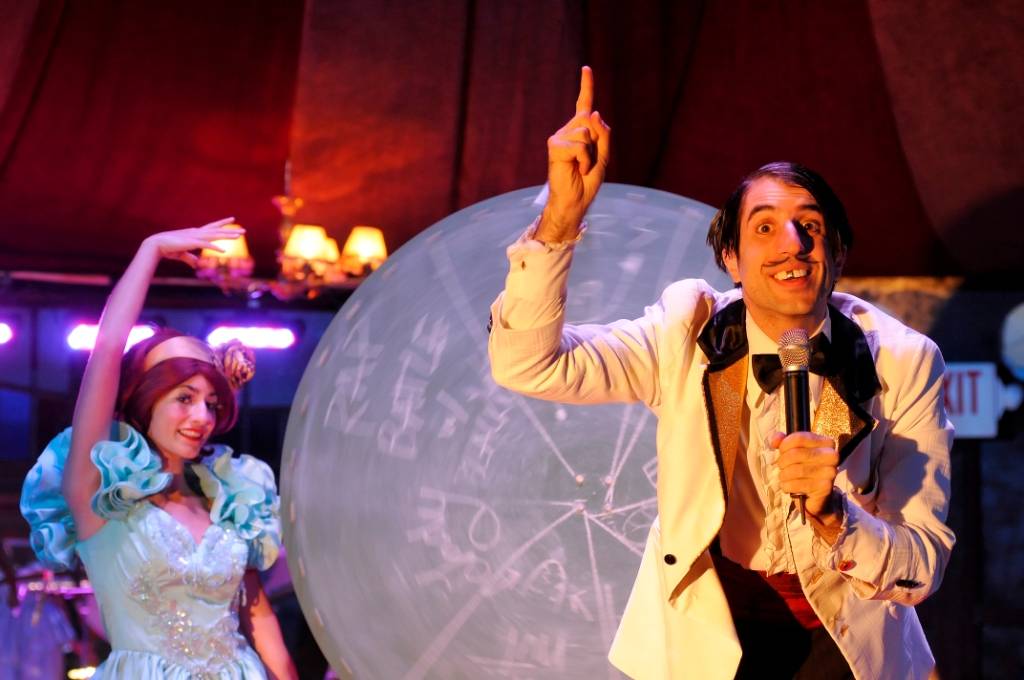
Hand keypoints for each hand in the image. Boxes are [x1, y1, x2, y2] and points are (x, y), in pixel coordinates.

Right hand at [141, 217, 240, 267]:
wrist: (157, 245)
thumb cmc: (168, 248)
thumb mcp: (182, 254)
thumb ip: (191, 258)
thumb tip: (197, 264)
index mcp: (195, 233)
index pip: (212, 227)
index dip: (222, 223)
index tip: (232, 219)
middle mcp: (197, 233)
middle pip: (217, 230)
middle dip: (230, 230)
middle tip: (244, 231)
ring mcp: (195, 236)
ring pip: (215, 235)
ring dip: (227, 236)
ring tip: (239, 236)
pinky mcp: (191, 242)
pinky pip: (206, 245)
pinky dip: (215, 247)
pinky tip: (223, 251)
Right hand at [537, 66, 610, 241]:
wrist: (575, 200)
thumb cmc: (587, 181)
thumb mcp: (604, 156)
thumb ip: (603, 134)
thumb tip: (595, 112)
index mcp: (579, 132)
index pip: (583, 105)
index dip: (586, 86)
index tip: (586, 68)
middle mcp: (567, 131)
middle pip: (590, 119)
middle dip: (597, 141)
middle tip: (588, 161)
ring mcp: (559, 138)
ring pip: (586, 132)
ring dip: (591, 153)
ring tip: (582, 167)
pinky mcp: (554, 146)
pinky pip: (580, 145)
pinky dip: (585, 159)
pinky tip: (578, 169)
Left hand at [771, 431, 838, 518]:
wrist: (815, 495)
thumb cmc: (803, 469)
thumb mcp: (793, 451)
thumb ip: (782, 441)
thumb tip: (775, 441)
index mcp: (826, 442)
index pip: (799, 438)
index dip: (784, 445)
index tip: (781, 452)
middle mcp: (831, 456)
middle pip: (796, 454)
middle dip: (782, 462)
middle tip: (782, 467)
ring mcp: (830, 472)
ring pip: (795, 470)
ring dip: (784, 475)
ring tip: (785, 477)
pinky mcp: (825, 487)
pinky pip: (797, 484)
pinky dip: (787, 486)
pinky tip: (789, 487)